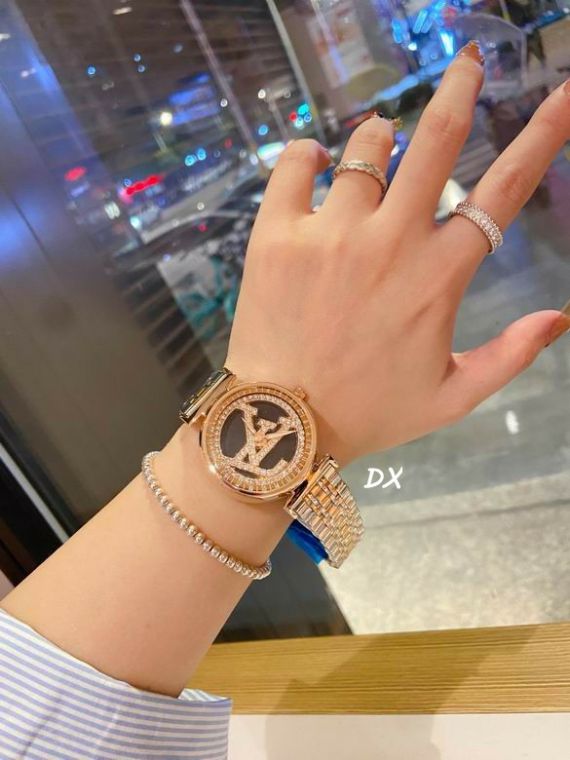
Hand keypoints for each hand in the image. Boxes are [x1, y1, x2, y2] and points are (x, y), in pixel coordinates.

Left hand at [227, 44, 569, 465]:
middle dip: (458, 91)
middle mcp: (388, 243)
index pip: (502, 194)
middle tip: (466, 63)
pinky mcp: (277, 235)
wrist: (282, 426)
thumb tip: (561, 318)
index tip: (564, 94)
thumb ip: (510, 356)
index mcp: (437, 278)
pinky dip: (309, 153)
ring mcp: (330, 234)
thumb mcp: (451, 398)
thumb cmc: (369, 412)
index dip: (541, 137)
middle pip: (435, 143)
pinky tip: (315, 161)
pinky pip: (295, 164)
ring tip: (376, 144)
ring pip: (365, 148)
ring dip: (377, 137)